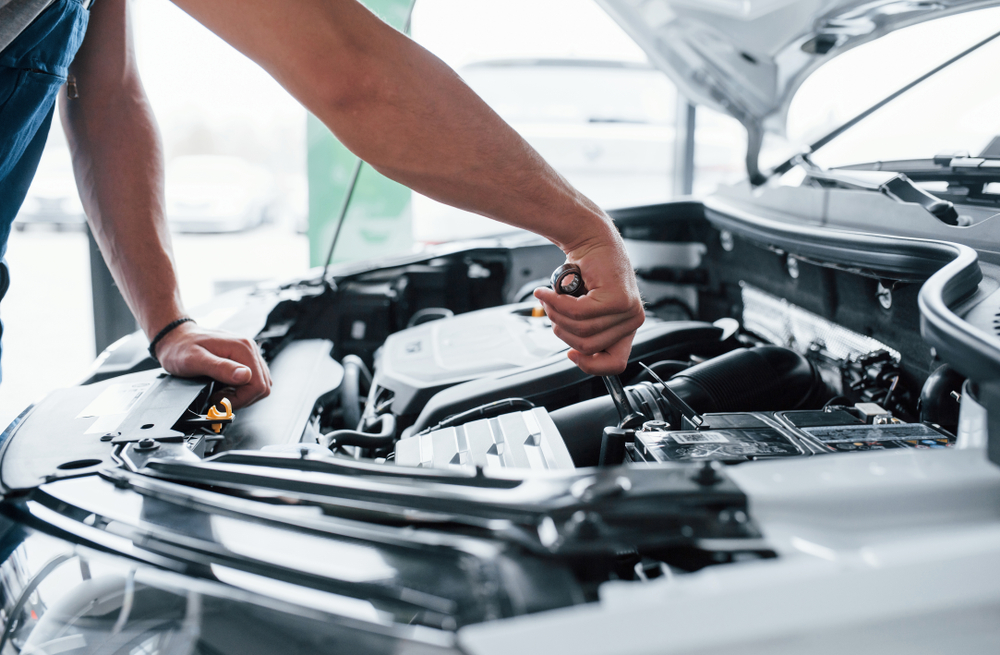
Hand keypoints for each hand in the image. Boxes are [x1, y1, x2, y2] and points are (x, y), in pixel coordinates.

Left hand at [153, 321, 271, 408]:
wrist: (174, 337)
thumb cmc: (180, 348)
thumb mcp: (195, 360)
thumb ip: (221, 368)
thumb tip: (245, 376)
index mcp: (242, 348)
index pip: (258, 384)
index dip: (241, 399)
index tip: (220, 400)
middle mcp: (249, 348)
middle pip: (263, 385)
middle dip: (242, 398)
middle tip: (220, 398)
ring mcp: (248, 353)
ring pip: (260, 383)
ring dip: (242, 394)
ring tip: (221, 392)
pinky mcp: (243, 358)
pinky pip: (253, 378)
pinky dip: (241, 388)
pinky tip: (225, 387)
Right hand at [534, 228, 643, 375]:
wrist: (591, 238)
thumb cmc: (587, 271)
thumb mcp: (588, 308)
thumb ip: (586, 330)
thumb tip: (577, 353)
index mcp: (627, 327)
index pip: (615, 364)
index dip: (589, 365)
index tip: (571, 354)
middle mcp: (633, 320)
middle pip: (588, 346)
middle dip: (562, 330)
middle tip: (552, 311)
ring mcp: (628, 310)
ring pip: (581, 330)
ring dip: (557, 314)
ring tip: (549, 298)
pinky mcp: (617, 298)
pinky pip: (578, 312)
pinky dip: (556, 303)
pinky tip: (547, 293)